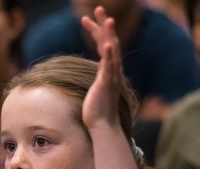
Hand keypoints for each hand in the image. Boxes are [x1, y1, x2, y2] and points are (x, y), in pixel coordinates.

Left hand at [80, 6, 122, 130]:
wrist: (103, 126)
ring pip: (112, 51)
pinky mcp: (106, 85)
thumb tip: (88, 77)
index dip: (96, 31)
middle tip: (97, 8)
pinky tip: (105, 45)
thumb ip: (94, 79)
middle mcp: (112, 71)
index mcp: (108, 70)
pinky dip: (108, 56)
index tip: (86, 20)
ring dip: (110, 35)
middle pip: (110, 42)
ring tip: (107, 20)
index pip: (104, 45)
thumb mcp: (94, 90)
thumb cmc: (97, 110)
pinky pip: (109, 68)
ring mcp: (111, 77)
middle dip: (104, 25)